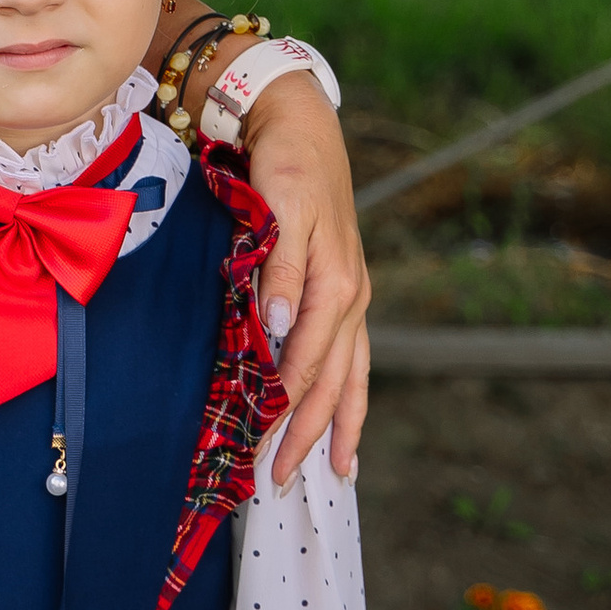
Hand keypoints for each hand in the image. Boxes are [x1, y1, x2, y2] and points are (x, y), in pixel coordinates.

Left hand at [238, 70, 369, 485]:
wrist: (302, 127)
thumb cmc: (286, 165)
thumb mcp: (281, 210)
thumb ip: (280, 270)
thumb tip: (279, 327)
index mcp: (334, 283)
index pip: (305, 362)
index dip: (283, 409)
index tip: (258, 448)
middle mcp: (350, 298)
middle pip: (331, 382)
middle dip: (307, 435)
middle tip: (277, 481)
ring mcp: (352, 298)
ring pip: (350, 377)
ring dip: (338, 427)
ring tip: (335, 475)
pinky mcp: (344, 292)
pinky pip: (352, 358)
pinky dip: (349, 396)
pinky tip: (346, 424)